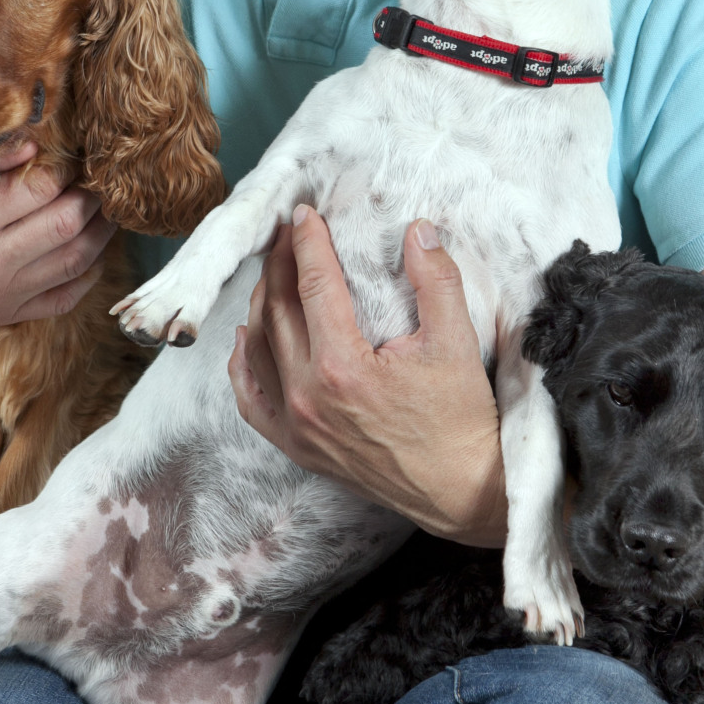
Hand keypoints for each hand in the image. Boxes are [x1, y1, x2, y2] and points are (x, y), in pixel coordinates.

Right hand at [0, 141, 115, 324]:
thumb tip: (37, 144)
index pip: (40, 189)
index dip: (65, 168)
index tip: (71, 156)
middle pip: (66, 225)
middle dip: (91, 197)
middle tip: (98, 180)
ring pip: (76, 260)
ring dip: (100, 230)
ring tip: (105, 207)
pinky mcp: (6, 314)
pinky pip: (66, 296)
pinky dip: (89, 270)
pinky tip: (93, 247)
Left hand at [229, 205, 506, 543]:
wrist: (459, 490)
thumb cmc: (460, 418)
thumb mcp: (456, 342)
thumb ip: (436, 280)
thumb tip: (418, 230)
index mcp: (343, 367)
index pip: (313, 285)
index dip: (307, 243)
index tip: (304, 213)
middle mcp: (308, 396)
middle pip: (276, 310)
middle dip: (280, 263)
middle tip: (287, 232)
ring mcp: (296, 425)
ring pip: (257, 348)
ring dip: (260, 303)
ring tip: (274, 272)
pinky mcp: (296, 447)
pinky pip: (250, 399)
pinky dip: (243, 362)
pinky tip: (247, 336)